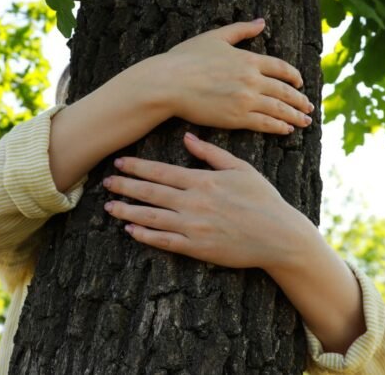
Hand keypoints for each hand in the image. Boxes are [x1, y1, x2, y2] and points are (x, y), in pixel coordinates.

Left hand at [102, 132, 314, 270]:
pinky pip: (164, 241)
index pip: (161, 171)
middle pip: (151, 192)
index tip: (119, 162)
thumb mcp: (241, 169)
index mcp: (203, 181)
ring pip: (152, 217)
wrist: (279, 236)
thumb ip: (211, 153)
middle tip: (105, 183)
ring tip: (109, 207)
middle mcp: (194, 202)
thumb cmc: (263, 199)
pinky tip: (130, 230)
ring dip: (127, 211)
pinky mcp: (197, 248)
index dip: (137, 167)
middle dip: (125, 186)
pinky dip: (145, 236)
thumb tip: (187, 137)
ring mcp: (193, 227)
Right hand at [139, 19, 313, 134]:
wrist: (169, 83)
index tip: (300, 83)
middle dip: (300, 100)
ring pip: (279, 109)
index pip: (281, 68)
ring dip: (295, 116)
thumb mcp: (215, 37)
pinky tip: (286, 130)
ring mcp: (246, 99)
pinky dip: (279, 127)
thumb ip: (240, 30)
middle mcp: (252, 79)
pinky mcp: (237, 118)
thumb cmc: (186, 59)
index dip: (294, 77)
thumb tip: (261, 22)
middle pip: (285, 91)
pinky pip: (265, 123)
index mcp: (249, 59)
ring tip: (304, 122)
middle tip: (309, 108)